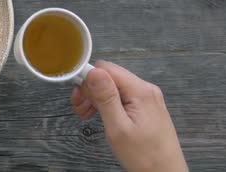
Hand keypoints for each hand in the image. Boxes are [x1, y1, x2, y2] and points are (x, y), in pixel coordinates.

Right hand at [70, 60, 187, 171]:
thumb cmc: (144, 156)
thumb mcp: (118, 128)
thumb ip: (106, 98)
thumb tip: (93, 71)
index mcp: (140, 91)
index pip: (106, 69)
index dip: (88, 79)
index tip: (77, 96)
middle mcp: (146, 90)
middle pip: (110, 77)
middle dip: (90, 90)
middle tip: (79, 109)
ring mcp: (147, 98)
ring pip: (114, 87)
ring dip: (96, 98)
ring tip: (86, 115)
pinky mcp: (146, 107)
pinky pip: (122, 97)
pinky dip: (107, 104)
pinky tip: (99, 116)